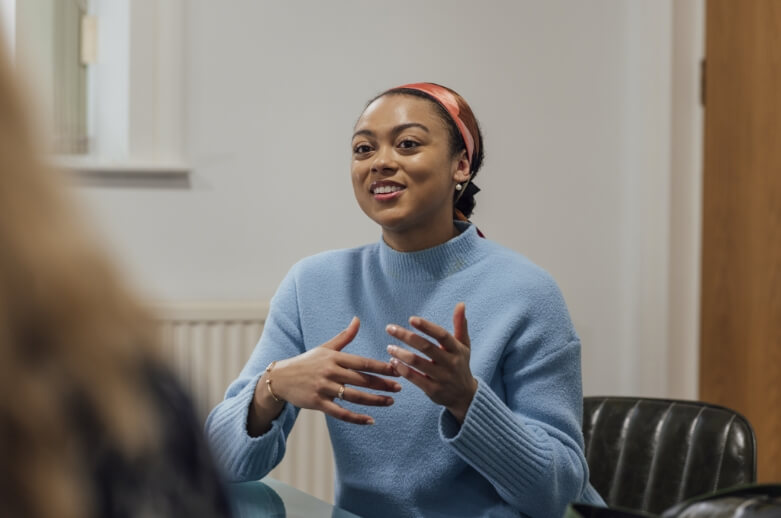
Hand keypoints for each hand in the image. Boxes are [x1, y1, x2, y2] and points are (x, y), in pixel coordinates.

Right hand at [263, 317, 400, 425]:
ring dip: (374, 400)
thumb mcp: (325, 348)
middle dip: (382, 383)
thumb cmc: (307, 362)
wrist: (280, 378)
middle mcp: (330, 372)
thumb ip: (344, 336)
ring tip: (390, 402)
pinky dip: (356, 418)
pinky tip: (371, 421)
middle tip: (401, 386)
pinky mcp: (318, 403)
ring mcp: (324, 388)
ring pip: (354, 396)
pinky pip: (340, 413)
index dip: (381, 366)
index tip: (398, 368)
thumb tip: (357, 319)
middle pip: (362, 379)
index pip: (363, 362)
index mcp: (334, 357)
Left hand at [385, 303, 476, 422]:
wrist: (464, 395)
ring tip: (389, 347)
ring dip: (401, 353)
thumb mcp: (463, 345)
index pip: (442, 335)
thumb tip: (461, 304)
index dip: (427, 326)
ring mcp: (442, 378)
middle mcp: (451, 363)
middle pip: (426, 347)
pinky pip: (415, 379)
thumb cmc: (460, 364)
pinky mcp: (433, 390)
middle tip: (390, 328)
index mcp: (457, 349)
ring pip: (417, 363)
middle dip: (406, 336)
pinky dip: (402, 369)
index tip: (411, 319)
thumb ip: (460, 325)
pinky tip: (393, 362)